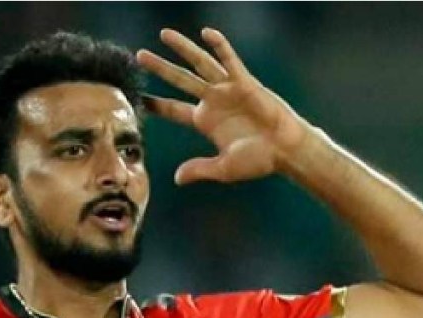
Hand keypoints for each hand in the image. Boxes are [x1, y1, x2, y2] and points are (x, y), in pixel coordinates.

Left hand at [137, 28, 311, 184]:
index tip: (135, 97)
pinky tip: (206, 33)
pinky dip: (220, 47)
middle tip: (139, 56)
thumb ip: (200, 169)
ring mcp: (228, 90)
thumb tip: (177, 178)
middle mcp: (213, 102)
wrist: (286, 150)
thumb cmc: (258, 160)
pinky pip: (230, 61)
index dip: (154, 104)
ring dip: (183, 49)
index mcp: (205, 121)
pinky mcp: (246, 83)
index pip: (173, 110)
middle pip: (179, 80)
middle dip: (160, 68)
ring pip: (200, 65)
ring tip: (163, 34)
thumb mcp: (224, 168)